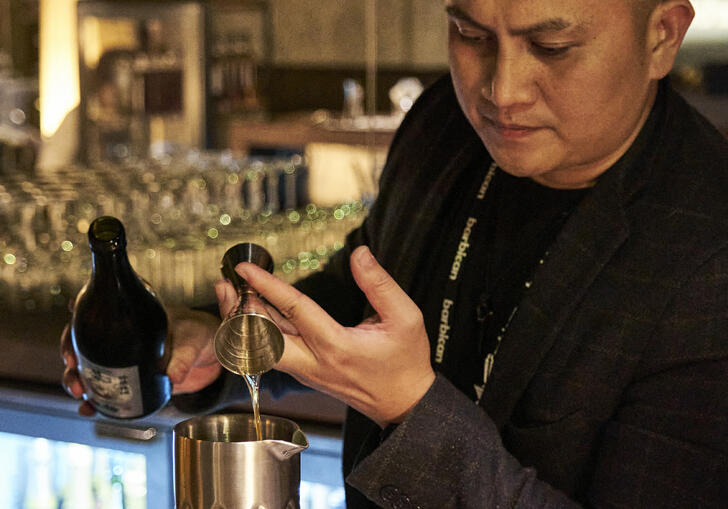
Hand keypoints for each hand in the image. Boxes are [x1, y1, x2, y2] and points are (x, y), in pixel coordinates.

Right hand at [60, 306, 222, 415]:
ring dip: (78, 381)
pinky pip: (108, 389)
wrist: (213, 353)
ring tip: (80, 395)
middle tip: (72, 373)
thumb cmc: (200, 335)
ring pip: (91, 368)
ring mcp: (126, 359)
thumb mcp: (193, 342)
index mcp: (134, 317)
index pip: (96, 315)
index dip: (76, 325)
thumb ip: (183, 359)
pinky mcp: (132, 380)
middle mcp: (124, 337)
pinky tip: (89, 409)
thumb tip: (172, 378)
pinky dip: (96, 400)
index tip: (70, 343)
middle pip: (84, 344)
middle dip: (71, 358)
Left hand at [225, 245, 435, 427]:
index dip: (267, 285)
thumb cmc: (406, 362)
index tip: (245, 268)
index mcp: (336, 346)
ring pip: (264, 348)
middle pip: (261, 338)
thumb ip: (380, 284)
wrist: (404, 404)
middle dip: (237, 311)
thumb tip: (359, 254)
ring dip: (243, 322)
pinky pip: (275, 353)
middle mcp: (314, 362)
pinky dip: (258, 332)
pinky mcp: (308, 374)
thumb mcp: (405, 318)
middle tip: (224, 284)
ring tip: (229, 294)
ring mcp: (308, 372)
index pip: (294, 309)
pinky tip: (253, 313)